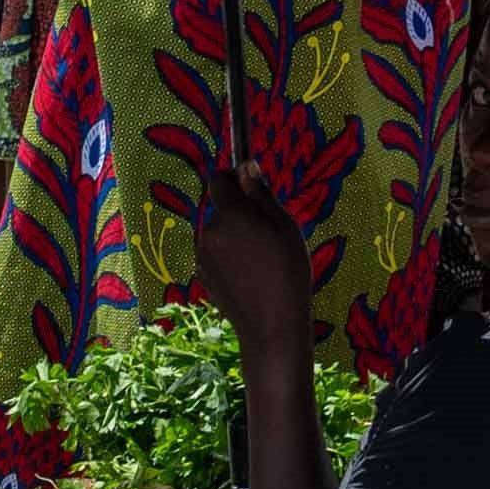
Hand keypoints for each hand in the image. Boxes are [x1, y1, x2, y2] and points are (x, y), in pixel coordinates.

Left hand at [184, 190, 313, 346]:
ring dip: (233, 237)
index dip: (233, 179)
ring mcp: (202, 256)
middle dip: (239, 214)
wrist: (271, 323)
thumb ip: (261, 194)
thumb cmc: (288, 271)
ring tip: (261, 261)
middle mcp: (209, 232)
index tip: (251, 189)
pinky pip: (215, 255)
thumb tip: (246, 165)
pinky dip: (228, 258)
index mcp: (230, 215)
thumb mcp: (284, 226)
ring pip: (218, 233)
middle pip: (220, 209)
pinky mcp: (202, 276)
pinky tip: (249, 276)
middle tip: (267, 236)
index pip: (218, 179)